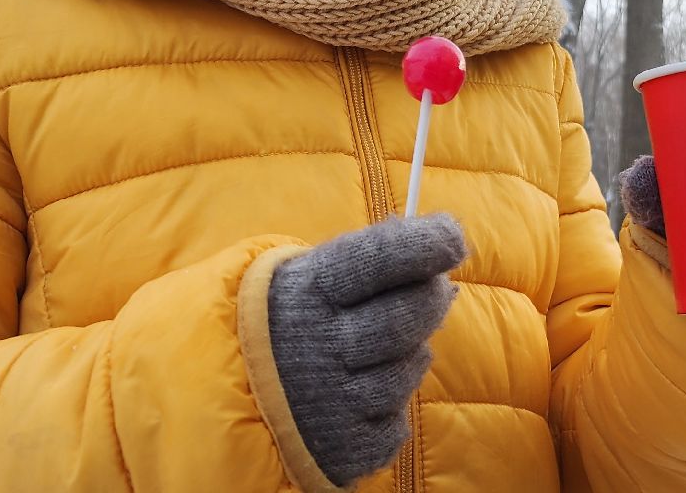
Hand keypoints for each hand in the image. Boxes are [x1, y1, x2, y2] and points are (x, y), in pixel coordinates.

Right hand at [266, 214, 465, 486]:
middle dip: (429, 301)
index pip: (378, 258)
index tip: (453, 239)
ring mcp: (326, 401)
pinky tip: (362, 393)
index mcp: (309, 288)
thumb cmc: (297, 319)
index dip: (424, 246)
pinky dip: (388, 412)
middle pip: (405, 318)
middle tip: (435, 290)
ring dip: (408, 359)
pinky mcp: (339, 447)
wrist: (232, 389)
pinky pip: (393, 427)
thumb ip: (379, 257)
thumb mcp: (318, 275)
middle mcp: (315, 345)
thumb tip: (447, 239)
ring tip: (380, 349)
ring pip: (406, 374)